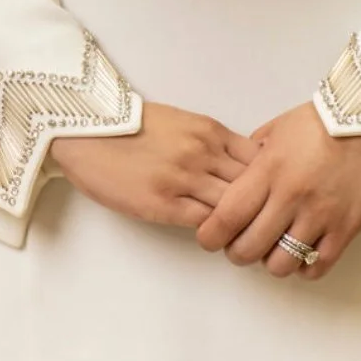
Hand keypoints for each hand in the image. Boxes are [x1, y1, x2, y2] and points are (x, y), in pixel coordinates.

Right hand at [48, 100, 260, 230]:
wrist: (91, 131)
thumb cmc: (134, 126)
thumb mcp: (182, 123)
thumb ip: (211, 143)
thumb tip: (239, 167)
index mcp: (209, 130)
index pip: (258, 159)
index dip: (268, 181)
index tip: (269, 196)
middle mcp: (203, 153)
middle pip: (252, 186)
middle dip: (262, 206)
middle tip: (266, 225)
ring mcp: (184, 179)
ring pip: (232, 208)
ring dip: (240, 225)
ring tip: (244, 237)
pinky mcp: (164, 204)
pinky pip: (204, 223)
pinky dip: (215, 232)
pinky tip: (217, 237)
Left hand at [194, 100, 360, 279]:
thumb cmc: (323, 120)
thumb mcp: (278, 129)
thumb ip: (254, 156)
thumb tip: (239, 177)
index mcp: (269, 169)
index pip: (228, 216)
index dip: (211, 235)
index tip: (209, 237)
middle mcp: (291, 196)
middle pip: (249, 248)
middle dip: (237, 252)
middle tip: (240, 244)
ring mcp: (320, 216)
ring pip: (280, 265)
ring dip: (271, 261)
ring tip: (275, 246)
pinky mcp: (346, 229)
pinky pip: (316, 267)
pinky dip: (304, 266)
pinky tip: (302, 251)